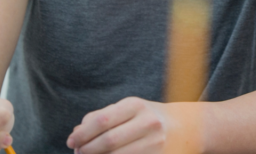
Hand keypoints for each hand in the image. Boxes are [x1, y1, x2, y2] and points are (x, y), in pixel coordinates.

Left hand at [67, 98, 200, 153]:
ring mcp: (155, 144)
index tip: (71, 141)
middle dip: (87, 149)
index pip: (102, 121)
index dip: (83, 134)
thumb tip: (76, 133)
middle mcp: (148, 123)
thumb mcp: (127, 109)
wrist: (185, 128)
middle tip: (78, 152)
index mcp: (136, 106)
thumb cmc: (146, 117)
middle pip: (108, 142)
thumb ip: (101, 117)